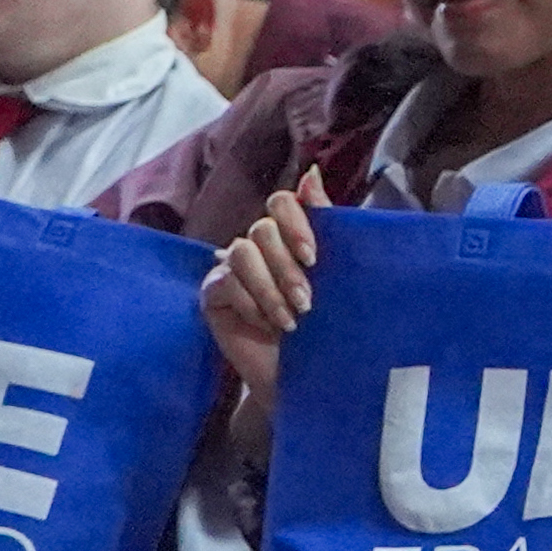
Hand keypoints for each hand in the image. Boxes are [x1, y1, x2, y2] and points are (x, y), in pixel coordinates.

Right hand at [198, 174, 325, 405]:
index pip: (282, 203)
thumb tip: (311, 173)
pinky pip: (224, 281)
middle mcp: (260, 247)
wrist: (310, 378)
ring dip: (270, 288)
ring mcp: (232, 268)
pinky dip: (251, 303)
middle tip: (308, 302)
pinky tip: (267, 325)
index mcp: (291, 237)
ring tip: (291, 320)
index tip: (314, 257)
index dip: (295, 222)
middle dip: (287, 267)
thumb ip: (326, 225)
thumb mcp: (337, 276)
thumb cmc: (328, 329)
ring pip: (241, 252)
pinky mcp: (213, 294)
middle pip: (262, 228)